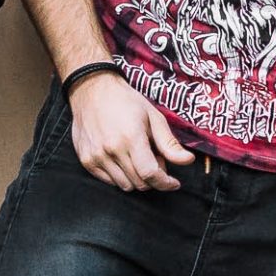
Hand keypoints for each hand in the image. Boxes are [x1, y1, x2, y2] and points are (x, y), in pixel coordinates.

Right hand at [70, 72, 195, 192]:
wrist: (92, 90)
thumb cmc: (125, 101)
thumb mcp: (153, 117)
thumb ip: (169, 143)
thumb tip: (188, 161)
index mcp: (131, 137)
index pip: (150, 174)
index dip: (165, 183)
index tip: (173, 183)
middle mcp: (112, 149)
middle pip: (139, 183)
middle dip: (153, 178)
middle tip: (154, 159)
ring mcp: (96, 156)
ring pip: (125, 185)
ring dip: (137, 178)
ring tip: (137, 158)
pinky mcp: (86, 160)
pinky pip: (109, 181)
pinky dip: (121, 177)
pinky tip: (123, 160)